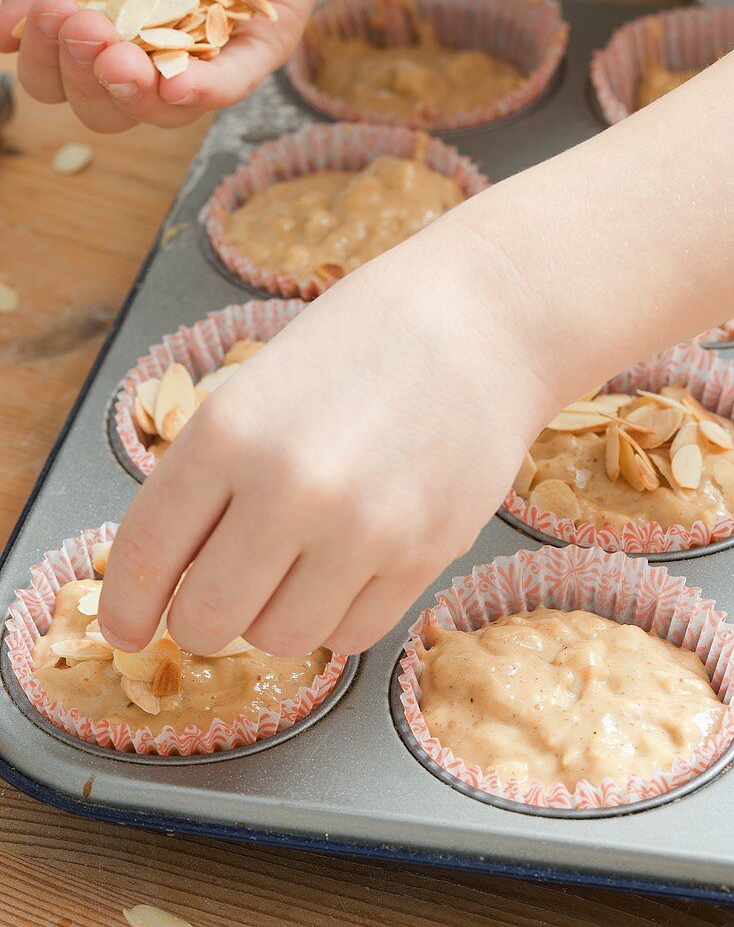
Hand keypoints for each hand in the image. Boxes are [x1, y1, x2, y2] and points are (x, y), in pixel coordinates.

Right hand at [0, 0, 330, 130]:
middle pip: (107, 110)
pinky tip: (174, 86)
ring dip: (133, 92)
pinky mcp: (257, 50)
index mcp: (103, 37)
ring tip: (116, 55)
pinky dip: (200, 92)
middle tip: (83, 26)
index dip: (47, 63)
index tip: (48, 12)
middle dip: (84, 77)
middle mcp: (150, 61)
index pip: (62, 80)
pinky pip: (229, 87)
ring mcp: (204, 62)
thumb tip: (3, 36)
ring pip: (164, 113)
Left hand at [98, 208, 556, 656]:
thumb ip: (207, 478)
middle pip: (205, 620)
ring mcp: (361, 529)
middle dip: (199, 619)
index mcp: (227, 432)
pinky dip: (335, 615)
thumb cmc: (359, 345)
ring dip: (272, 618)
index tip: (125, 627)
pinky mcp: (424, 557)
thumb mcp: (256, 388)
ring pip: (278, 640)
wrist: (479, 323)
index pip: (145, 555)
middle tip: (217, 597)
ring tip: (295, 568)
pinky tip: (347, 567)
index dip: (124, 606)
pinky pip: (351, 635)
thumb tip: (168, 574)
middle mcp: (288, 488)